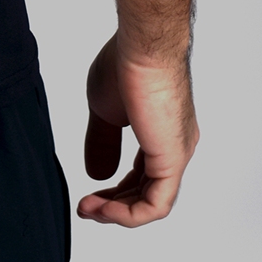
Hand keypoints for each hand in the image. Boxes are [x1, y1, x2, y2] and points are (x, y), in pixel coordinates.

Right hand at [77, 31, 198, 225]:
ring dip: (117, 213)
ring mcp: (176, 154)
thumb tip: (97, 175)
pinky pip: (155, 205)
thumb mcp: (105, 110)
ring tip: (88, 210)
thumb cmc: (125, 64)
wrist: (141, 48)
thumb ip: (102, 142)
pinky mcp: (173, 160)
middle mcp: (175, 144)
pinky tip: (104, 209)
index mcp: (162, 131)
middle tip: (85, 209)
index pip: (143, 174)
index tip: (89, 194)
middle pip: (147, 191)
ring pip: (152, 202)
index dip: (116, 190)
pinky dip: (128, 214)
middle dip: (114, 205)